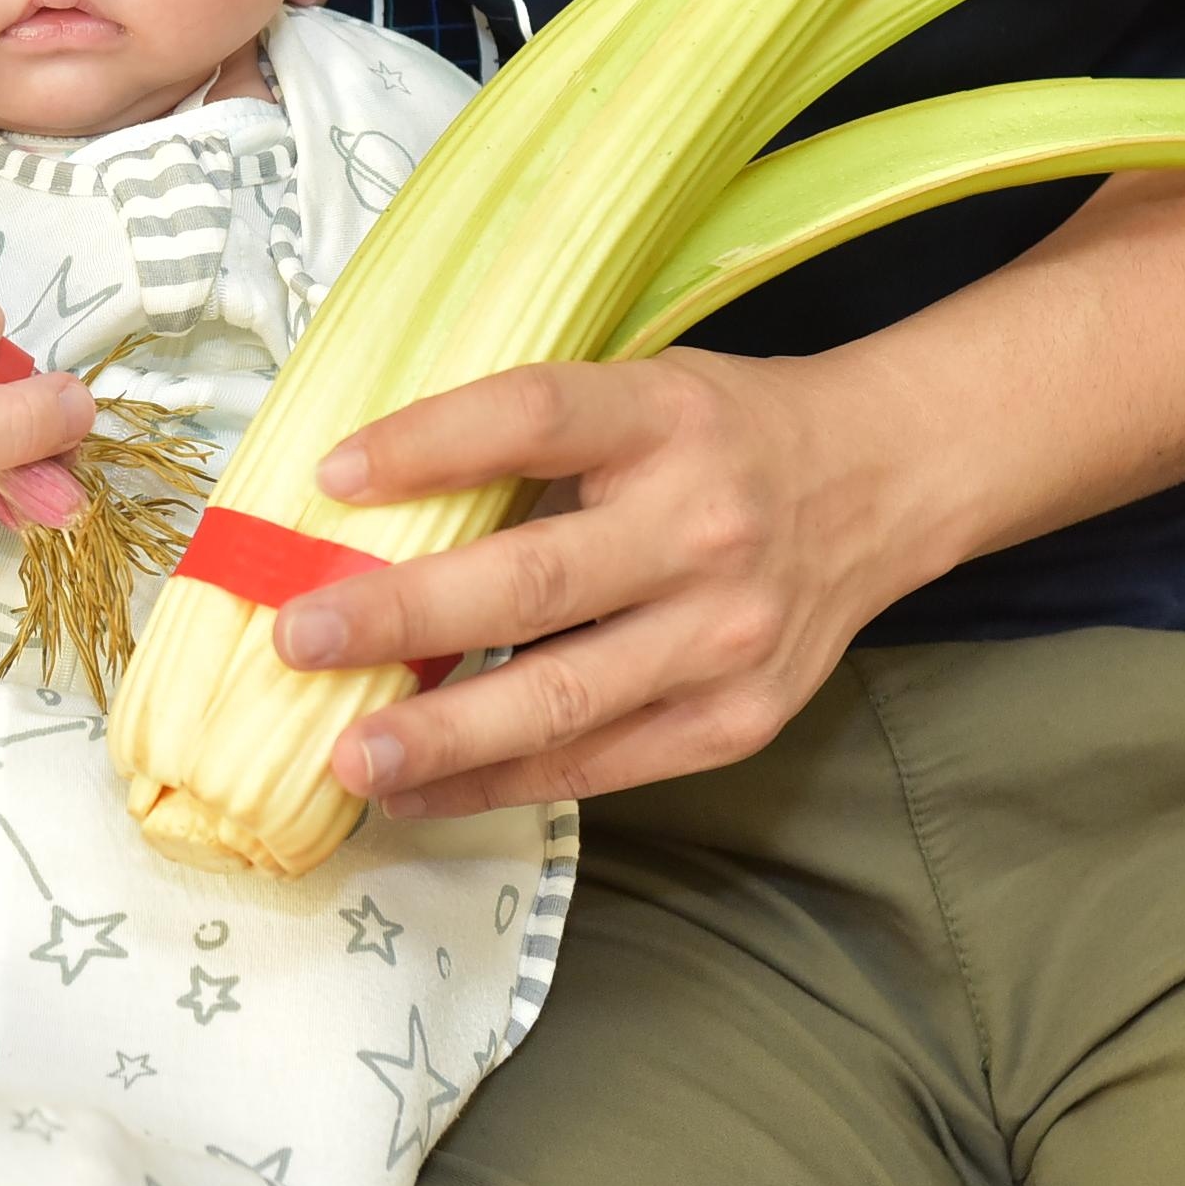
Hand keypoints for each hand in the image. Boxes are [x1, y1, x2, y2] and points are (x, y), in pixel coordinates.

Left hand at [269, 349, 953, 814]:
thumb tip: (361, 512)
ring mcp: (728, 634)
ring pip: (563, 698)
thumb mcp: (644, 395)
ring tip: (345, 756)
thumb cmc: (721, 438)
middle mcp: (703, 525)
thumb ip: (533, 443)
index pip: (537, 417)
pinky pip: (598, 766)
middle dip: (405, 617)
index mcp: (667, 419)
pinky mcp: (737, 719)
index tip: (333, 475)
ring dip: (441, 735)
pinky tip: (417, 790)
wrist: (884, 484)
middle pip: (535, 580)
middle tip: (300, 637)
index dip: (431, 443)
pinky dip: (497, 783)